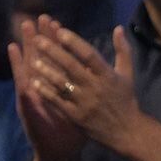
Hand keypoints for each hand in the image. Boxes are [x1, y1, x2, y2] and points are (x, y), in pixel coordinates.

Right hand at [9, 19, 84, 160]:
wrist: (59, 152)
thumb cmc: (72, 131)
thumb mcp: (82, 107)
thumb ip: (87, 89)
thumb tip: (96, 72)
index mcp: (62, 85)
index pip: (61, 58)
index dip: (60, 41)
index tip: (59, 23)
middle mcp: (47, 85)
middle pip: (45, 56)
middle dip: (44, 36)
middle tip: (42, 16)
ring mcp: (36, 91)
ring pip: (31, 62)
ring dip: (27, 43)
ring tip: (24, 24)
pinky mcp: (27, 100)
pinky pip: (21, 79)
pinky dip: (16, 63)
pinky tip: (12, 49)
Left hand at [26, 17, 140, 150]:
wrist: (126, 132)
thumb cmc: (125, 99)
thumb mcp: (128, 74)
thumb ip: (123, 50)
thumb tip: (118, 27)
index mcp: (108, 75)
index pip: (89, 55)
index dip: (74, 42)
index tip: (60, 31)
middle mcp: (96, 88)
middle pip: (72, 67)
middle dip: (54, 52)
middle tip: (38, 39)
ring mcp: (85, 104)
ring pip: (62, 85)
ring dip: (46, 71)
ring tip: (33, 59)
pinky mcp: (76, 117)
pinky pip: (58, 102)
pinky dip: (46, 91)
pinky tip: (34, 82)